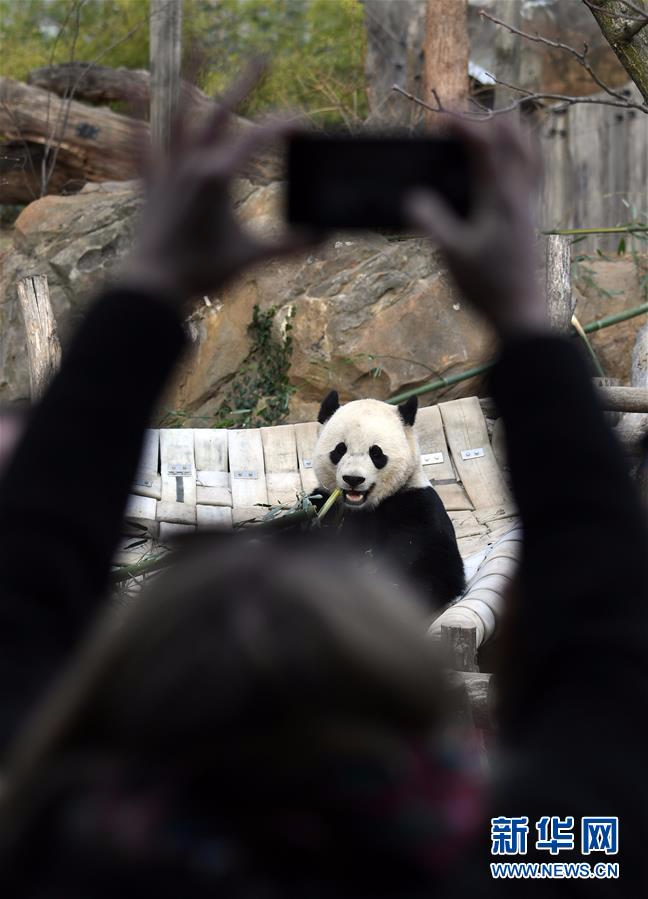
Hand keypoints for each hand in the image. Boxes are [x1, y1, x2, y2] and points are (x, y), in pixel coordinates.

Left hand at [120, 63, 316, 306]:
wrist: (153, 286)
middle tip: (261, 62)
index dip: (284, 126)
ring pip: (178, 118)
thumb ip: (290, 246)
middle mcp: (190, 165)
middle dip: (243, 85)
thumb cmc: (201, 272)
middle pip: (219, 114)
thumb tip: (324, 238)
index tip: (304, 124)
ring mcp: (167, 172)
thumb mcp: (251, 257)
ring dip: (189, 85)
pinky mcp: (149, 186)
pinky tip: (131, 102)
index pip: (258, 138)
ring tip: (196, 54)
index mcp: (217, 176)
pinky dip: (139, 125)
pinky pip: (143, 148)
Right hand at [405, 118, 547, 340]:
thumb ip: (430, 221)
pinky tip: (497, 165)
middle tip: (455, 127)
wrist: (518, 311)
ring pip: (528, 147)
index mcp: (500, 196)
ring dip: (504, 132)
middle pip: (513, 133)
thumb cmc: (486, 284)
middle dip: (483, 119)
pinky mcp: (530, 212)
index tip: (437, 121)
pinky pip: (532, 167)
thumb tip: (411, 198)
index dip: (461, 123)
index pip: (486, 142)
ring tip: (477, 136)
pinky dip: (516, 153)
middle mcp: (520, 191)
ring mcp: (529, 200)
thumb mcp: (450, 254)